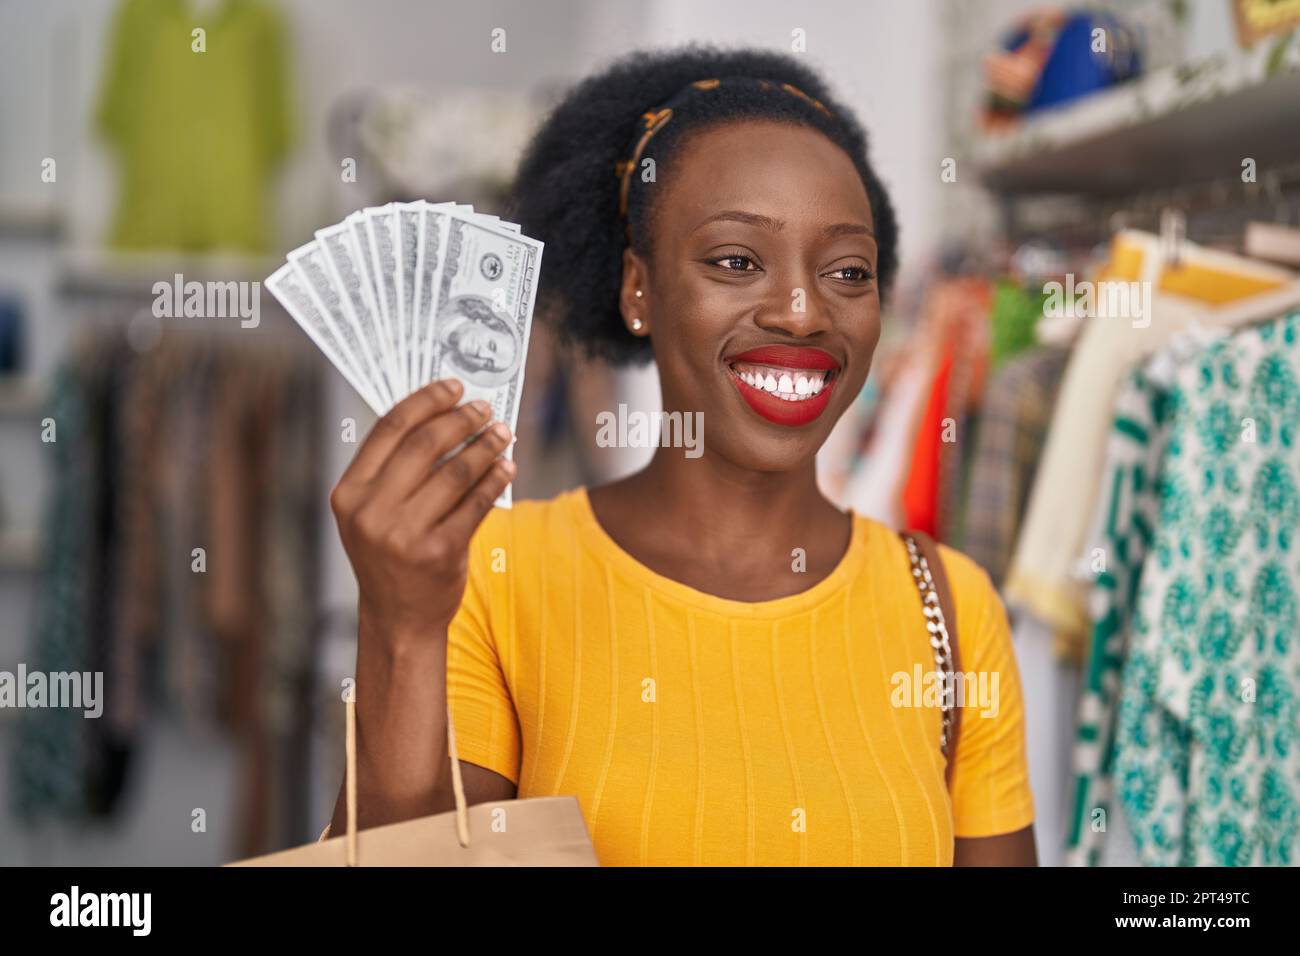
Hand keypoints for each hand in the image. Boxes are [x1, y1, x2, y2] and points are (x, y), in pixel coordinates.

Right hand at [330, 378, 514, 642]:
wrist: (398, 618)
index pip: (390, 429)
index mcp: (349, 493)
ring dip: (486, 447)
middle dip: (461, 420)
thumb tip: (443, 415)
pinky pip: (476, 504)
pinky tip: (506, 468)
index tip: (453, 387)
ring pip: (456, 472)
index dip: (426, 401)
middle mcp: (371, 512)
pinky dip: (496, 481)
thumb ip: (395, 469)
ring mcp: (404, 534)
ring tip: (503, 435)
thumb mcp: (372, 512)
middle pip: (425, 445)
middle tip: (485, 409)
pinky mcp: (439, 552)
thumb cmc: (389, 555)